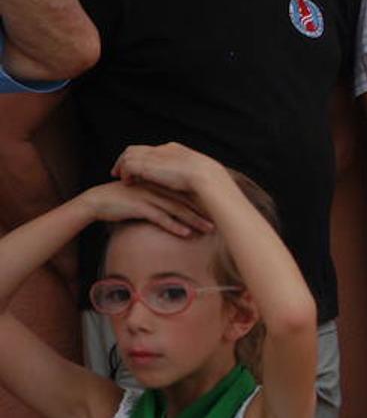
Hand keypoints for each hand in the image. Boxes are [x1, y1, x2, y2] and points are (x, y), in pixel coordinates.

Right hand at [76, 179, 213, 237]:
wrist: (97, 201)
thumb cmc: (122, 200)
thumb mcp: (144, 196)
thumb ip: (160, 200)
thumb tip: (177, 209)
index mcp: (160, 184)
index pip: (186, 192)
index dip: (202, 202)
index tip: (217, 211)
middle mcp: (157, 188)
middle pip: (185, 200)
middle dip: (203, 212)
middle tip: (218, 221)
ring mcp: (149, 197)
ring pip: (176, 209)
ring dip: (193, 220)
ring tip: (208, 229)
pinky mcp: (139, 207)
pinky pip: (160, 218)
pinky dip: (174, 226)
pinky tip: (186, 233)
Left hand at [111, 142, 227, 196]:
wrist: (206, 178)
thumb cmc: (207, 181)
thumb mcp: (197, 174)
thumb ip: (187, 174)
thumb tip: (185, 182)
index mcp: (175, 149)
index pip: (152, 150)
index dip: (143, 158)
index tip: (138, 168)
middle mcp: (162, 149)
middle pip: (136, 149)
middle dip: (126, 159)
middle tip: (119, 171)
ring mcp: (154, 155)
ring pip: (128, 155)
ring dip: (122, 166)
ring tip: (118, 177)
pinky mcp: (146, 164)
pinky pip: (128, 165)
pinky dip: (125, 173)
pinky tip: (127, 183)